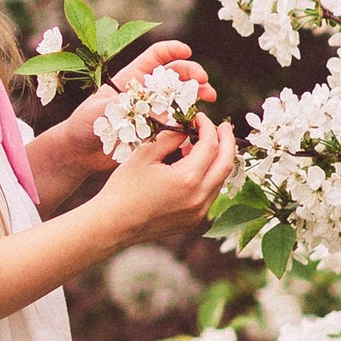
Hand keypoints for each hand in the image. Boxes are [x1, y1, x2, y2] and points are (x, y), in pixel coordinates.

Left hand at [59, 37, 213, 167]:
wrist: (82, 152)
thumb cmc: (83, 126)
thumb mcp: (96, 113)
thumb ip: (117, 108)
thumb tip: (141, 108)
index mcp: (131, 78)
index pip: (155, 57)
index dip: (171, 50)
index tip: (187, 51)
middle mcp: (146, 92)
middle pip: (175, 75)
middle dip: (192, 73)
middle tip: (204, 82)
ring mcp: (154, 111)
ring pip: (181, 96)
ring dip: (198, 93)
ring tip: (210, 97)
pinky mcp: (158, 130)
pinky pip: (178, 121)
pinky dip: (191, 119)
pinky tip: (199, 121)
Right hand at [97, 112, 237, 243]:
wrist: (113, 224)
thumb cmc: (124, 187)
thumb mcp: (145, 155)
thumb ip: (170, 137)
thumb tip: (185, 125)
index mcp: (187, 179)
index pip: (210, 145)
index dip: (207, 127)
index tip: (198, 117)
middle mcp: (199, 198)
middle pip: (226, 164)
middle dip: (227, 141)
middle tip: (222, 126)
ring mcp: (198, 213)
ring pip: (219, 180)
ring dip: (216, 160)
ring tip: (201, 146)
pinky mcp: (192, 221)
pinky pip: (209, 194)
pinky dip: (207, 177)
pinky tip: (192, 168)